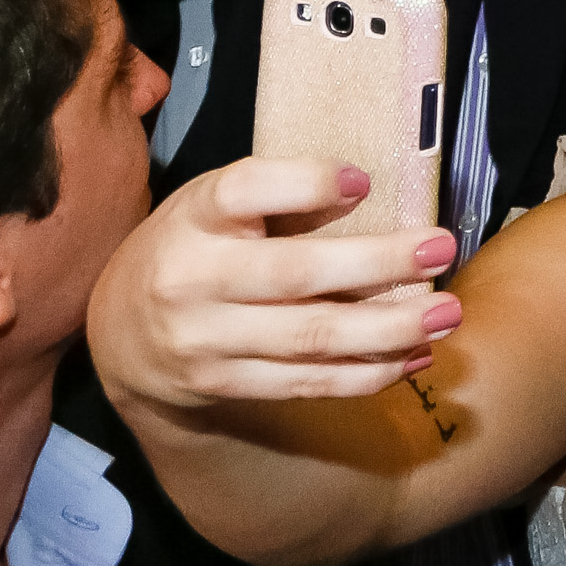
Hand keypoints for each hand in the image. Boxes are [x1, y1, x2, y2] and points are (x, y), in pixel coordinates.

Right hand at [87, 157, 460, 410]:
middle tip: (442, 250)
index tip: (363, 181)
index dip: (304, 184)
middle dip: (377, 264)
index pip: (243, 191)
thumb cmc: (194, 247)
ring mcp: (205, 339)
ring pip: (309, 338)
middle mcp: (192, 278)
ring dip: (389, 329)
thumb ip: (276, 196)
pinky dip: (365, 374)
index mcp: (194, 216)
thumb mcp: (213, 205)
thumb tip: (365, 189)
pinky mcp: (221, 385)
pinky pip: (304, 383)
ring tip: (446, 315)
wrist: (119, 333)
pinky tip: (414, 357)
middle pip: (293, 274)